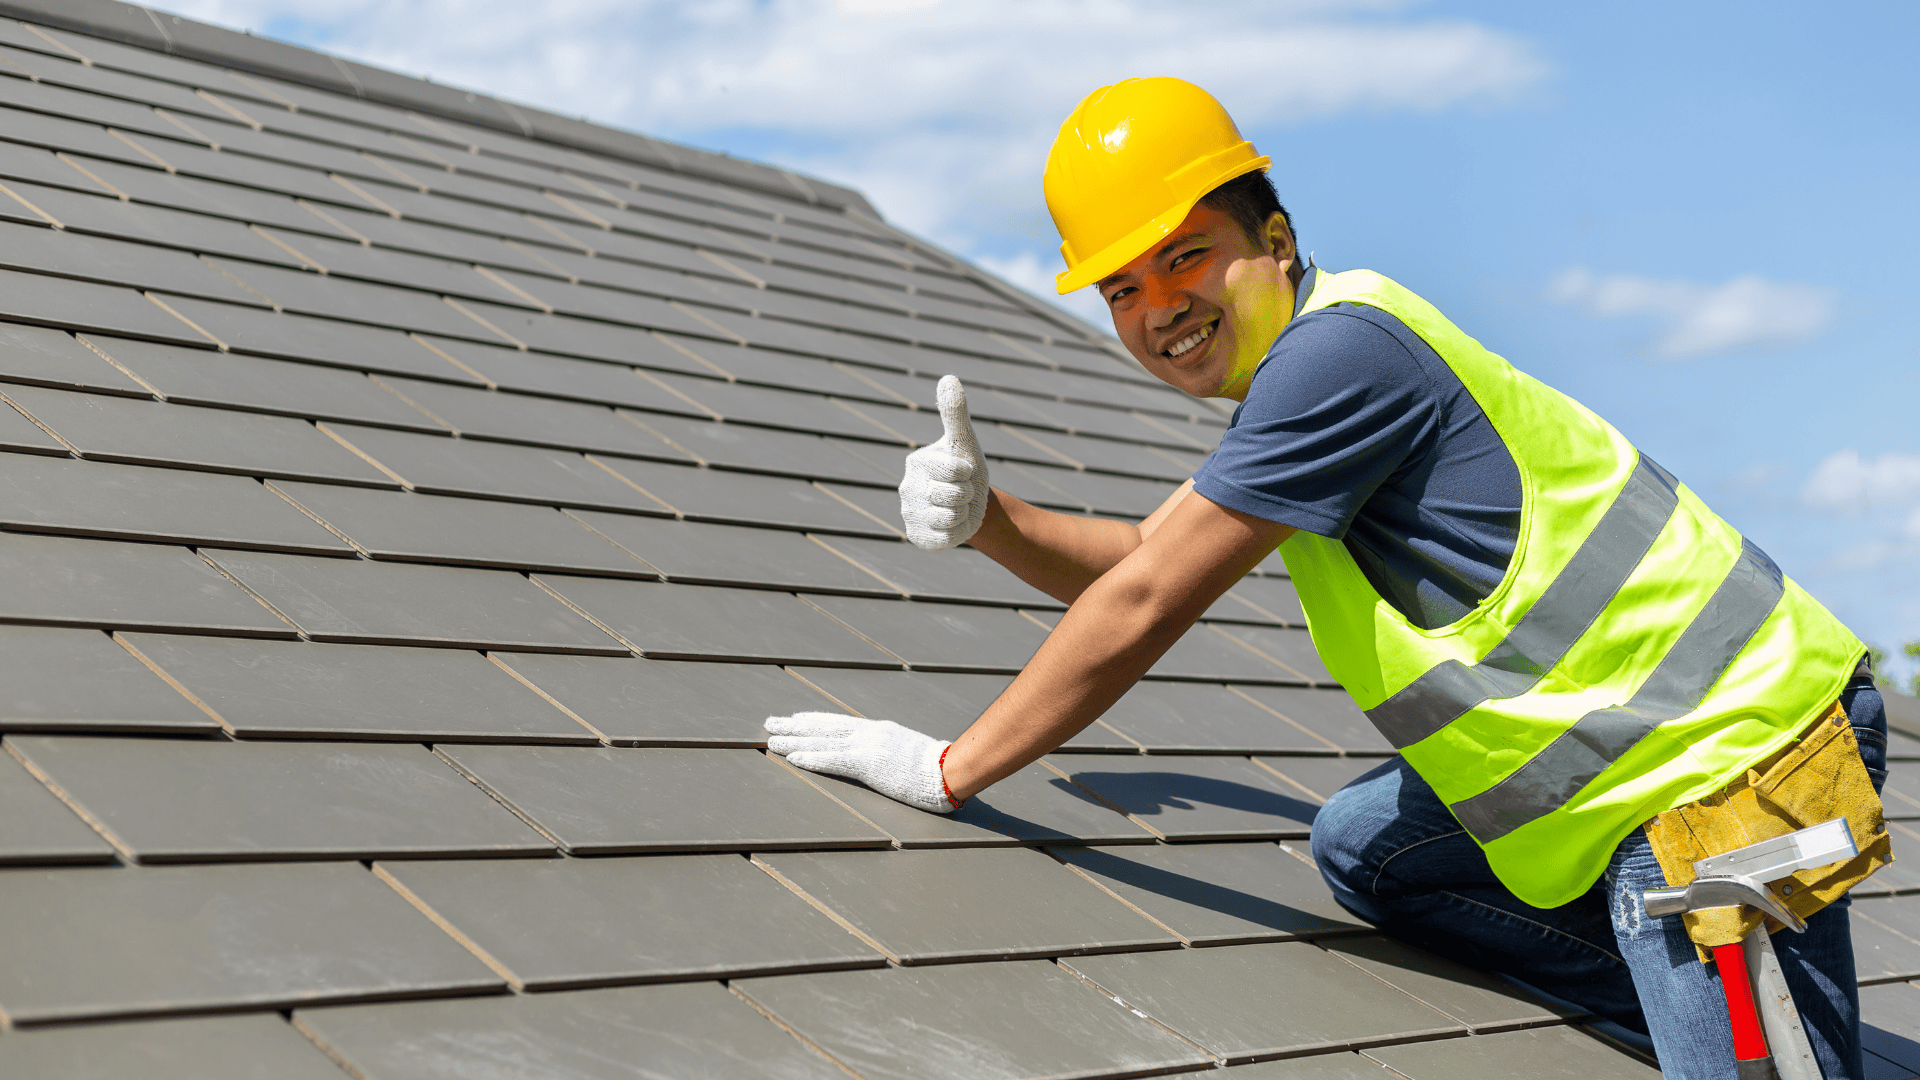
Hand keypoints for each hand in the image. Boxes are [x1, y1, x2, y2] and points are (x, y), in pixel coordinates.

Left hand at [764, 712, 954, 813]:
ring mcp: (869, 747)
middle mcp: (870, 733)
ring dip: (794, 740)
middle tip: (771, 723)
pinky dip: (811, 757)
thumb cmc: (938, 767)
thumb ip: (893, 752)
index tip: (796, 719)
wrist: (951, 769)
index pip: (841, 723)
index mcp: (880, 731)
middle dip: (795, 726)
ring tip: (771, 739)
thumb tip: (886, 758)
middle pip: (825, 727)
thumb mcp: (911, 753)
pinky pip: (833, 760)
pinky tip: (793, 758)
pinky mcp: (869, 764)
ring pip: (823, 740)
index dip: (816, 721)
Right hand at [898, 375, 989, 550]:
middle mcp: (907, 488)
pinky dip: (957, 532)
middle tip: (962, 490)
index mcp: (917, 462)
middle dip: (968, 494)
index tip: (964, 471)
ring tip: (958, 507)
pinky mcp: (917, 536)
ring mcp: (910, 514)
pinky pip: (946, 538)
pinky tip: (952, 524)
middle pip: (954, 495)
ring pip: (950, 517)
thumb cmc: (966, 468)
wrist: (970, 504)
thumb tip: (948, 378)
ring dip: (964, 513)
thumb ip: (955, 412)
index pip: (956, 470)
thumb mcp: (964, 441)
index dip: (969, 472)